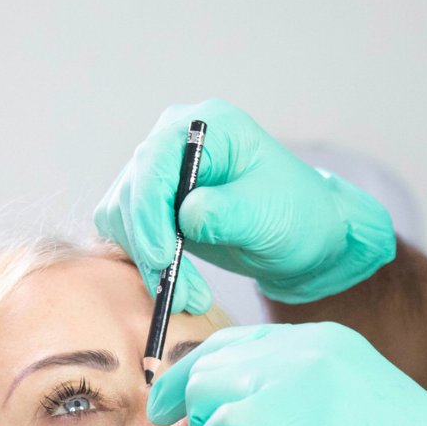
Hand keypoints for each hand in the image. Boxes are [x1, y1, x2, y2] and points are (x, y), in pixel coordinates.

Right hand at [96, 100, 395, 312]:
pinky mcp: (154, 206)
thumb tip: (184, 216)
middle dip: (149, 246)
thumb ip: (227, 211)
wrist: (303, 236)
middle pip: (132, 190)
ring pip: (123, 216)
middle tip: (175, 293)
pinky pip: (128, 234)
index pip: (156, 160)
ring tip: (187, 299)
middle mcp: (174, 142)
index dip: (150, 209)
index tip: (160, 256)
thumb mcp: (269, 214)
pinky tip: (176, 289)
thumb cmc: (296, 215)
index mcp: (208, 126)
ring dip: (147, 262)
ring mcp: (161, 173)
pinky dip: (145, 264)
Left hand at [146, 322, 426, 425]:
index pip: (244, 342)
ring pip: (205, 395)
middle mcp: (305, 347)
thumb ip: (304, 403)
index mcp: (330, 341)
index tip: (193, 406)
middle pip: (212, 360)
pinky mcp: (272, 421)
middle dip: (190, 400)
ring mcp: (287, 379)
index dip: (212, 374)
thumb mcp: (355, 416)